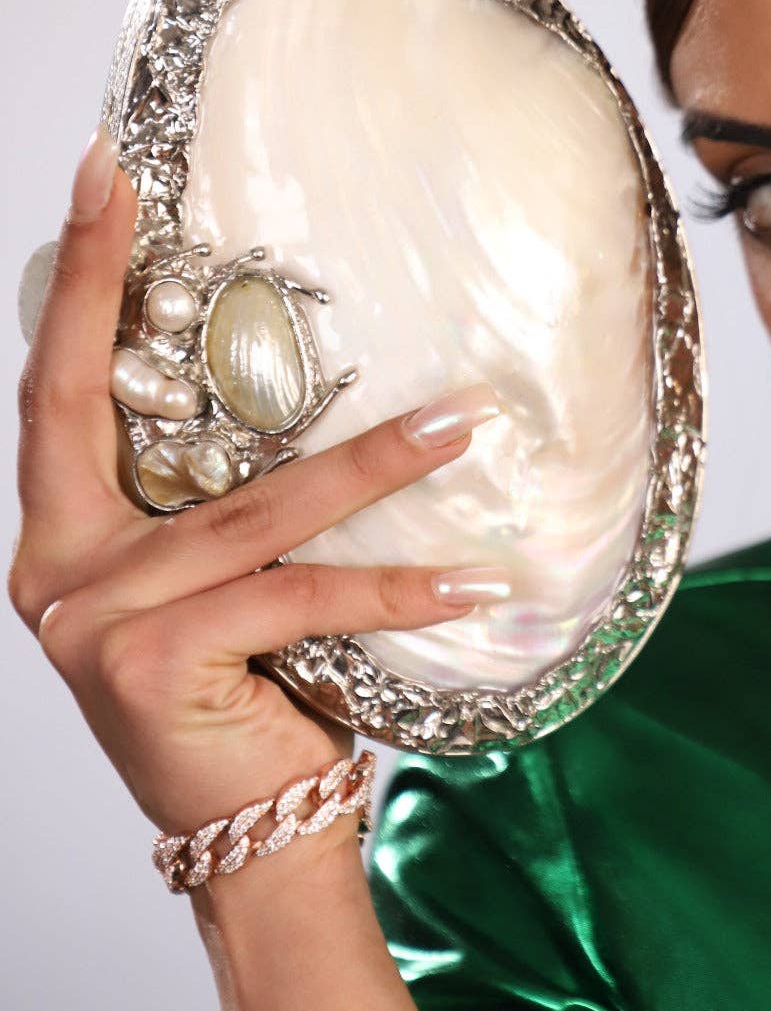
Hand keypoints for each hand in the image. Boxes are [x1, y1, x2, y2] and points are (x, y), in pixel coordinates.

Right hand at [8, 126, 505, 842]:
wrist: (256, 837)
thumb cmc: (252, 703)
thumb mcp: (226, 588)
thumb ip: (228, 508)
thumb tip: (318, 395)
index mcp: (63, 540)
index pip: (59, 389)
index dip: (82, 280)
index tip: (101, 173)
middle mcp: (57, 572)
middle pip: (111, 409)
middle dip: (133, 283)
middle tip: (160, 181)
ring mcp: (93, 617)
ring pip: (254, 510)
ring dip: (372, 465)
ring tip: (460, 426)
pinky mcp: (151, 660)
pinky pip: (301, 598)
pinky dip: (394, 589)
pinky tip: (474, 582)